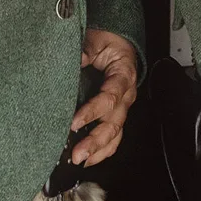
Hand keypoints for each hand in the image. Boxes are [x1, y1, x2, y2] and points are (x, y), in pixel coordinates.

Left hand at [71, 28, 138, 164]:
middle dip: (95, 141)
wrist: (120, 45)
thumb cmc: (108, 43)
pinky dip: (102, 151)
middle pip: (114, 123)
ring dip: (98, 150)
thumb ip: (86, 50)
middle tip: (77, 153)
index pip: (110, 98)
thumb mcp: (96, 40)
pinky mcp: (116, 115)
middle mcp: (126, 96)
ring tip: (80, 160)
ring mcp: (122, 108)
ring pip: (115, 135)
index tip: (74, 122)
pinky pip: (114, 138)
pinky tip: (88, 159)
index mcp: (123, 75)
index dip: (92, 111)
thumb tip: (75, 59)